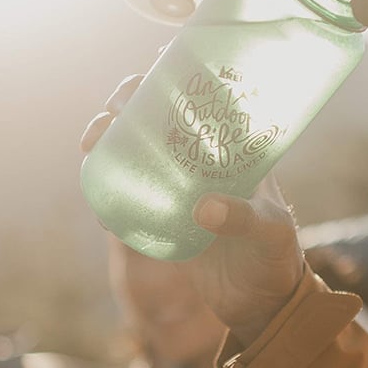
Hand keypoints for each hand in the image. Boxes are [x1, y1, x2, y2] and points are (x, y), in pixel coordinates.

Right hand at [83, 75, 305, 342]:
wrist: (263, 305)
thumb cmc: (277, 258)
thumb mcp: (269, 231)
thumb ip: (242, 217)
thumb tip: (202, 208)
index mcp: (234, 152)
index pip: (203, 102)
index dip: (176, 77)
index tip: (152, 63)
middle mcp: (203, 163)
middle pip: (158, 120)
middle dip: (127, 105)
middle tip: (111, 112)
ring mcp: (180, 191)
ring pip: (137, 153)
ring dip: (109, 140)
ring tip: (91, 143)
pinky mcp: (164, 221)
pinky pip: (130, 198)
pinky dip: (109, 192)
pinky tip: (97, 196)